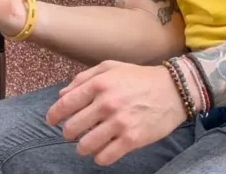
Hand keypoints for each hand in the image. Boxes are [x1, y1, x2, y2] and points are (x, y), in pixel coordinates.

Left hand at [46, 62, 187, 166]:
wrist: (173, 90)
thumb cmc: (139, 77)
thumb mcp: (110, 68)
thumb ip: (84, 79)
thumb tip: (62, 95)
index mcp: (99, 84)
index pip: (65, 104)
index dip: (54, 115)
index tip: (51, 121)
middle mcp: (106, 103)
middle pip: (73, 127)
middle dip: (68, 133)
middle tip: (72, 133)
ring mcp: (119, 123)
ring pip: (86, 145)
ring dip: (82, 147)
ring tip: (85, 145)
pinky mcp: (132, 139)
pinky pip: (106, 156)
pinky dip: (99, 157)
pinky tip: (101, 152)